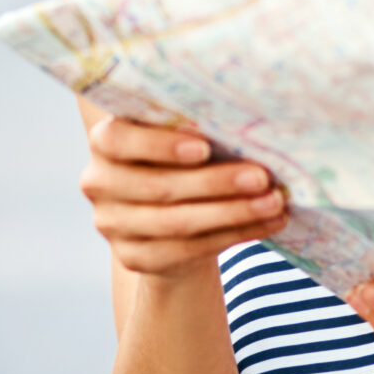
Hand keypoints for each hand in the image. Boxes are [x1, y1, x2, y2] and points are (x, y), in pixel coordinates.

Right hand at [77, 108, 287, 277]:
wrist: (169, 217)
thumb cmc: (182, 158)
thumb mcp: (179, 135)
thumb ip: (192, 124)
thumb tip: (248, 115)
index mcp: (104, 142)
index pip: (118, 141)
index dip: (160, 145)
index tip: (205, 146)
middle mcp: (99, 183)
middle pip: (159, 187)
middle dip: (216, 182)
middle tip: (262, 176)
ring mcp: (113, 226)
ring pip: (178, 223)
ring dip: (234, 212)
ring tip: (274, 202)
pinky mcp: (135, 258)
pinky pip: (189, 250)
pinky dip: (235, 235)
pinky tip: (267, 223)